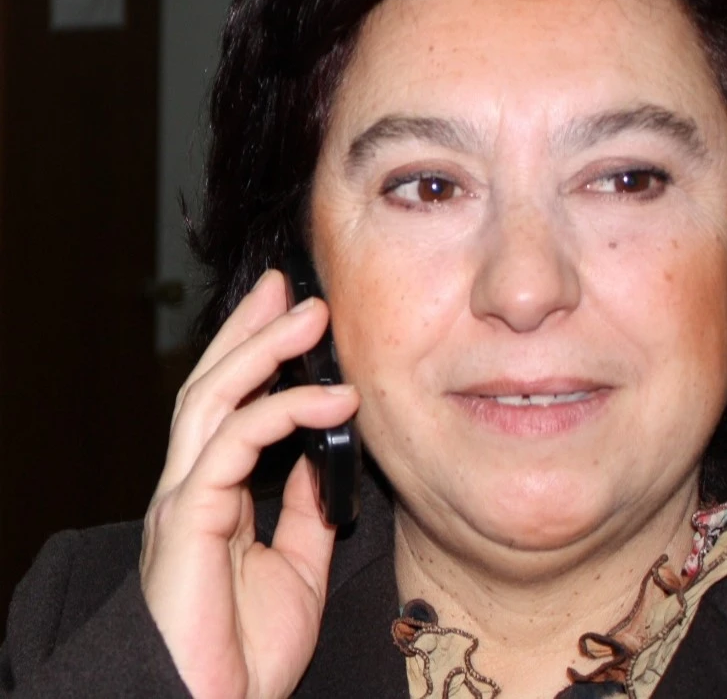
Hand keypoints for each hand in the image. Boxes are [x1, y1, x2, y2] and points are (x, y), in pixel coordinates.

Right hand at [140, 270, 358, 698]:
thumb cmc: (245, 652)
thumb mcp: (298, 564)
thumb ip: (307, 508)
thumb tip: (326, 456)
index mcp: (216, 492)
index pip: (231, 403)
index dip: (257, 353)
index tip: (292, 313)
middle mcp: (193, 484)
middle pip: (213, 383)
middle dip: (251, 329)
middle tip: (290, 285)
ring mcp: (186, 498)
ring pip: (215, 399)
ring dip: (263, 349)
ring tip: (309, 313)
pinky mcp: (189, 518)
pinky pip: (234, 445)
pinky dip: (282, 411)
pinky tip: (330, 399)